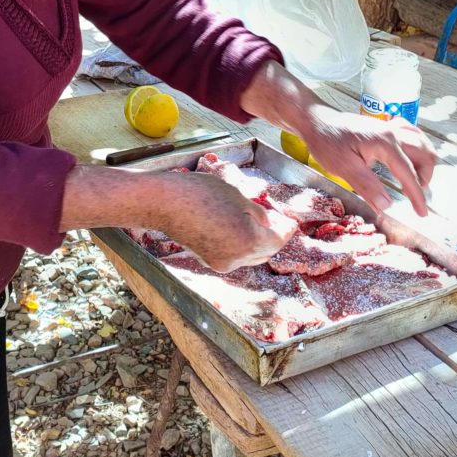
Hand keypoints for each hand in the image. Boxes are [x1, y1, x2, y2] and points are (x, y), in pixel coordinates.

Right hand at [162, 172, 298, 272]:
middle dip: (273, 238)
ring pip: (249, 256)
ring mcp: (222, 263)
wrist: (165, 203)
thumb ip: (257, 213)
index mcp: (249, 241)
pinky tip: (236, 231)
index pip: (277, 240)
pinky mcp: (209, 261)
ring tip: (256, 225)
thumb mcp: (237, 196)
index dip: (286, 230)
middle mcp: (238, 258)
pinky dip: (240, 246)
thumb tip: (267, 223)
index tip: (292, 224)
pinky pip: (233, 256)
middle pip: (264, 252)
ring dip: (256, 244)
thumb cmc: (201, 193)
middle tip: (277, 223)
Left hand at [240, 59, 435, 217]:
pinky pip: (411, 134)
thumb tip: (387, 205)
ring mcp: (389, 128)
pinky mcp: (383, 127)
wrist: (315, 120)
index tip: (421, 213)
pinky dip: (416, 148)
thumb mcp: (343, 167)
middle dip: (425, 176)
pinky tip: (408, 158)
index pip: (408, 173)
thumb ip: (367, 185)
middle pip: (424, 154)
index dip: (416, 195)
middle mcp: (392, 133)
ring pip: (421, 143)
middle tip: (414, 195)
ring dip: (423, 162)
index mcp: (385, 143)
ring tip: (414, 179)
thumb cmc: (326, 142)